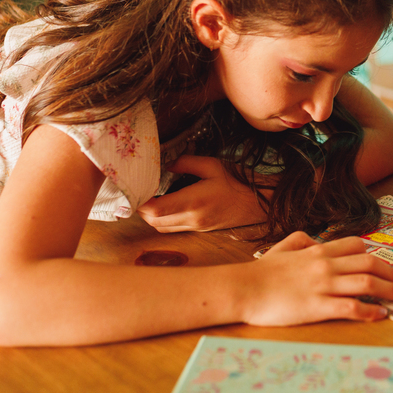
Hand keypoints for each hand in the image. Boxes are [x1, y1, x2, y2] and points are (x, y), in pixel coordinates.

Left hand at [136, 155, 266, 232]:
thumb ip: (187, 163)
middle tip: (139, 192)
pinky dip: (162, 220)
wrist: (256, 204)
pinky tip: (164, 206)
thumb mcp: (212, 165)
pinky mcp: (198, 230)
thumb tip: (168, 165)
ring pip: (161, 228)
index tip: (136, 190)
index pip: (157, 210)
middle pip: (154, 222)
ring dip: (150, 216)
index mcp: (194, 202)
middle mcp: (192, 219)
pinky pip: (171, 229)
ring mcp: (195, 227)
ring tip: (149, 199)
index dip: (141, 203)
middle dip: (141, 210)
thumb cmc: (236, 184)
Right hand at [238, 232, 392, 325]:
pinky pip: (352, 307)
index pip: (356, 247)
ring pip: (367, 284)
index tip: (385, 267)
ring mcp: (323, 286)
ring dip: (390, 291)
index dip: (375, 257)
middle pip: (370, 264)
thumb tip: (314, 241)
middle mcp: (325, 265)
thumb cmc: (261, 272)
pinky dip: (371, 311)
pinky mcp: (318, 307)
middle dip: (392, 274)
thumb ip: (302, 241)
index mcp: (318, 251)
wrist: (244, 289)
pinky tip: (381, 314)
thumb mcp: (283, 247)